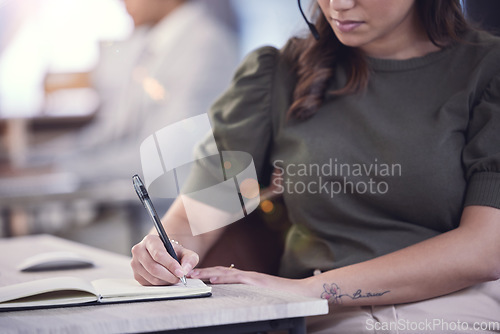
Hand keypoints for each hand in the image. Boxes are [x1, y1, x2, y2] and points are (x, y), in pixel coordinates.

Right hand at [131, 234, 198, 285]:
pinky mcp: (136, 275)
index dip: (170, 265)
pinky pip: (150, 284)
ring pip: (152, 278)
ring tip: (174, 277)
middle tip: (180, 278)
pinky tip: (166, 279)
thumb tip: (185, 270)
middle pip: (154, 268)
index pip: (158, 254)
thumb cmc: (173, 252)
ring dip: (166, 281)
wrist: (163, 254)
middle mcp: (139, 250)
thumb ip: (189, 259)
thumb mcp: (184, 251)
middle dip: (170, 276)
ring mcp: (135, 264)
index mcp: (150, 240)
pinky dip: (161, 284)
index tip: (181, 272)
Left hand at [189, 266, 309, 296]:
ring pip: (226, 273)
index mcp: (246, 280)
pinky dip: (224, 279)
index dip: (208, 273)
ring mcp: (252, 278)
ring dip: (208, 273)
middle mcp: (247, 276)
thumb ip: (248, 295)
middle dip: (203, 271)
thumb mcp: (261, 295)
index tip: (195, 275)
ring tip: (194, 274)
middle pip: (221, 271)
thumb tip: (234, 302)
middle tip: (188, 273)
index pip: (224, 274)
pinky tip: (213, 280)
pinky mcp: (257, 282)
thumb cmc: (283, 296)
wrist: (301, 292)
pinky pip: (238, 279)